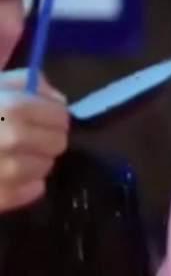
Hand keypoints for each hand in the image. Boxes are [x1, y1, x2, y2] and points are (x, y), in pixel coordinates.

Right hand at [0, 69, 69, 212]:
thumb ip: (22, 83)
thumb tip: (57, 99)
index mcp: (9, 108)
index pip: (59, 116)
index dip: (54, 116)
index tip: (46, 117)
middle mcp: (10, 139)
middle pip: (57, 143)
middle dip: (47, 138)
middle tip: (29, 137)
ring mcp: (2, 171)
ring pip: (44, 168)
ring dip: (36, 161)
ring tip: (13, 155)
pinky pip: (30, 191)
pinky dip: (26, 185)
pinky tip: (7, 175)